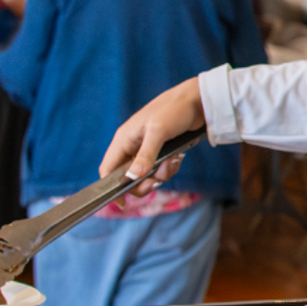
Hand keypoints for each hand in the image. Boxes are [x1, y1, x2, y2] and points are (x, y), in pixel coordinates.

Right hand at [99, 78, 206, 194]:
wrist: (198, 102)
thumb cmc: (174, 110)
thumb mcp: (158, 132)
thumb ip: (145, 155)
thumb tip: (132, 177)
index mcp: (124, 139)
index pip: (108, 169)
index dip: (111, 188)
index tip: (123, 203)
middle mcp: (132, 146)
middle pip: (128, 178)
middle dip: (143, 183)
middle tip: (155, 181)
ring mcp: (147, 150)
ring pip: (147, 176)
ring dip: (161, 174)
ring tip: (172, 160)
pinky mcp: (162, 152)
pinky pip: (161, 170)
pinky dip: (169, 168)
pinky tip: (178, 156)